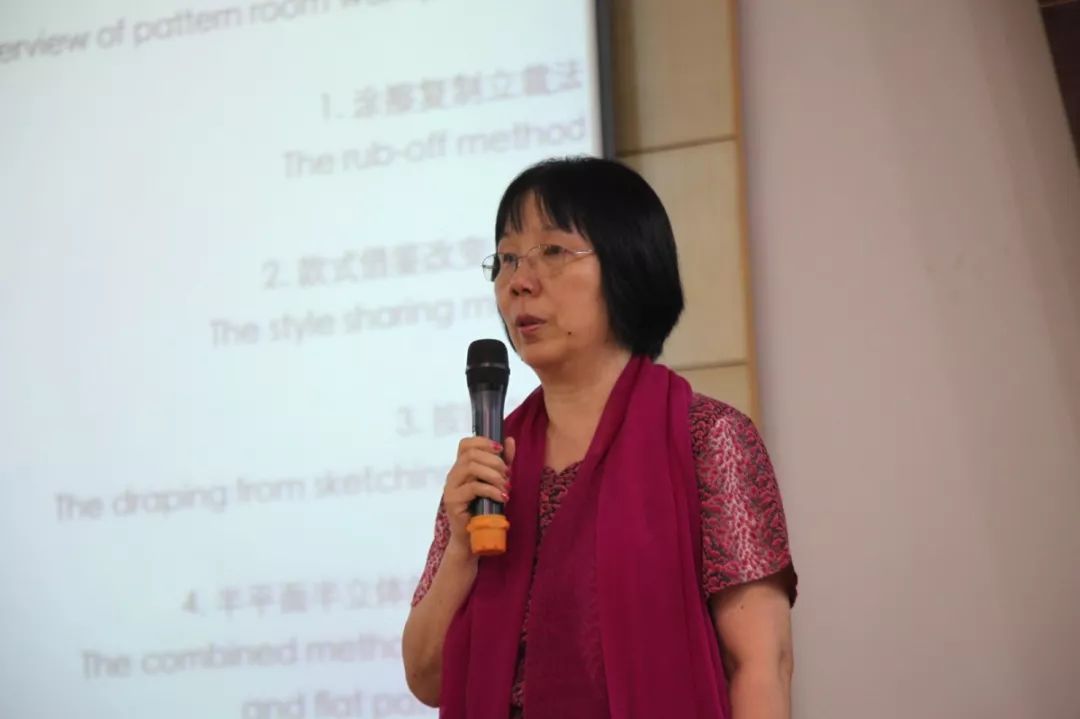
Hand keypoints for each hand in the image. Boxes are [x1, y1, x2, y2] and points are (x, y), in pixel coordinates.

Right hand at [442, 437, 515, 554]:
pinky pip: (473, 487)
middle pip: (470, 454)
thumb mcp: (497, 482)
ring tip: (506, 486)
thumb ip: (503, 462)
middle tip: (507, 474)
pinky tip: (502, 497)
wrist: (473, 538)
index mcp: (461, 467)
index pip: (465, 444)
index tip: (500, 448)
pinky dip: (491, 490)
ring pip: (471, 467)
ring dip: (493, 474)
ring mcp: (450, 487)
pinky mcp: (453, 501)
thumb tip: (510, 440)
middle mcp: (453, 475)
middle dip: (494, 461)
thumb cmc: (485, 509)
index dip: (483, 441)